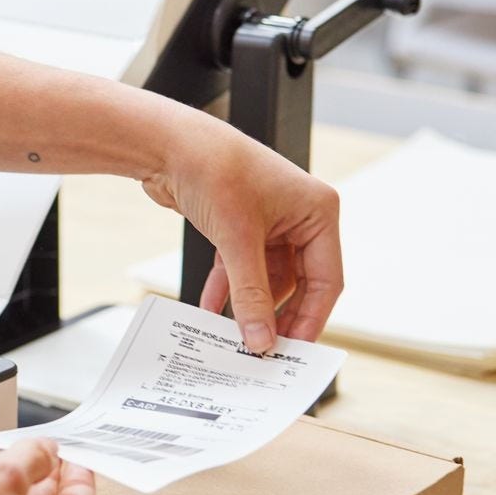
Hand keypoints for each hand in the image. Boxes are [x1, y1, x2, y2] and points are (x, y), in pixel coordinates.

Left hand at [141, 118, 343, 352]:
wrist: (168, 142)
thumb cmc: (215, 170)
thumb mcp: (238, 241)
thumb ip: (251, 295)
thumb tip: (261, 339)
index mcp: (319, 212)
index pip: (326, 280)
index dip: (310, 319)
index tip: (292, 352)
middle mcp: (300, 216)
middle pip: (298, 283)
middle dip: (278, 316)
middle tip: (264, 351)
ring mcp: (270, 222)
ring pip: (267, 279)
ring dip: (249, 306)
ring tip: (235, 338)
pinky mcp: (240, 226)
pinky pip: (241, 269)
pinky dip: (227, 290)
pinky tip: (212, 313)